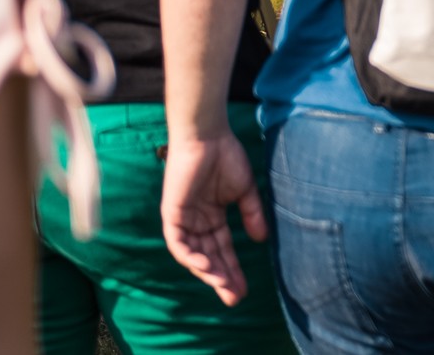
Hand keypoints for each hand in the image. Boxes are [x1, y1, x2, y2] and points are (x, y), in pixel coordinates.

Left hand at [160, 132, 267, 306]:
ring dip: (207, 271)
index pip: (222, 249)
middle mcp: (196, 222)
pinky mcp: (172, 214)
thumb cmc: (226, 157)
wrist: (208, 136)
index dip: (233, 269)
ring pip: (193, 254)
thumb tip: (260, 240)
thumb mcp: (244, 191)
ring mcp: (183, 219)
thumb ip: (251, 214)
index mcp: (212, 216)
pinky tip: (206, 267)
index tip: (244, 289)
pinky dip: (191, 256)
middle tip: (234, 297)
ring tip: (223, 285)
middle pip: (209, 257)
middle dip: (221, 277)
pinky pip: (179, 242)